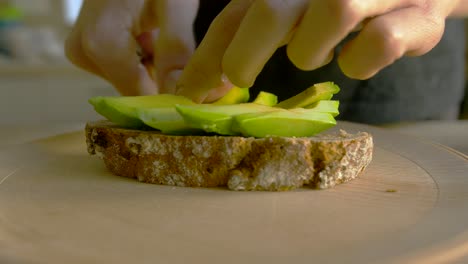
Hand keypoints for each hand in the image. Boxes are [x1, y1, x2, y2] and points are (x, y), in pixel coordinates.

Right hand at [65, 0, 197, 95]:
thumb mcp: (174, 4)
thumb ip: (176, 50)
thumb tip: (180, 96)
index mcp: (101, 43)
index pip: (140, 96)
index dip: (171, 97)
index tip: (199, 94)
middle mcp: (84, 51)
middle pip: (135, 88)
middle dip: (163, 77)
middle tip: (187, 58)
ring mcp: (82, 49)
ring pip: (131, 78)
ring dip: (155, 66)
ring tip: (168, 39)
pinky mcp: (87, 45)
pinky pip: (122, 65)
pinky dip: (144, 58)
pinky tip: (155, 37)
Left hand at [177, 0, 458, 101]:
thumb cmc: (335, 4)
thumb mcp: (286, 12)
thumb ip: (243, 36)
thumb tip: (200, 89)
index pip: (236, 11)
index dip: (209, 57)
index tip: (191, 97)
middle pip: (274, 6)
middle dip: (247, 51)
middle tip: (240, 78)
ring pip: (335, 12)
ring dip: (313, 50)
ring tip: (318, 52)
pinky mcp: (418, 16)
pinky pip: (382, 43)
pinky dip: (363, 61)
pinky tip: (358, 57)